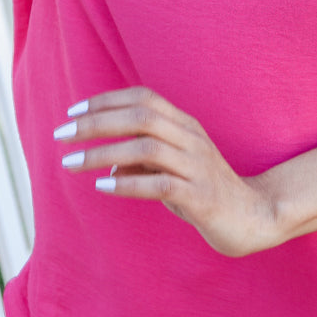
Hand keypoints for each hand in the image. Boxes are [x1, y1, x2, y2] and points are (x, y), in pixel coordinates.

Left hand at [54, 87, 277, 256]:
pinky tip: (103, 187)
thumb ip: (142, 162)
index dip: (106, 101)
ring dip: (103, 153)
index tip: (72, 113)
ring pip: (146, 147)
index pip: (143, 98)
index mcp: (185, 125)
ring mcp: (198, 165)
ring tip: (71, 164)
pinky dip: (128, 183)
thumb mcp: (171, 170)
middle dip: (96, 123)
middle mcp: (191, 138)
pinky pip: (160, 184)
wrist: (254, 217)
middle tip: (61, 135)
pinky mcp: (201, 195)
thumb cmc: (206, 191)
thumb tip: (108, 165)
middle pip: (140, 116)